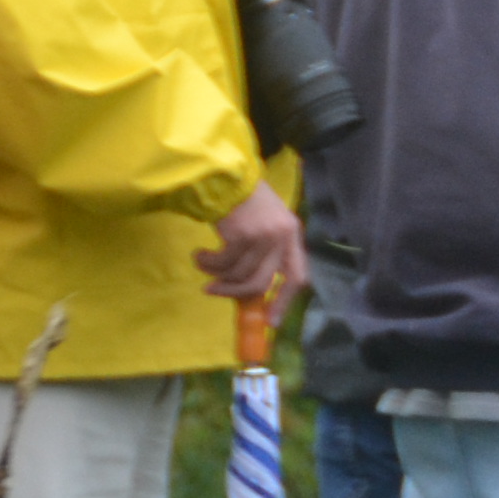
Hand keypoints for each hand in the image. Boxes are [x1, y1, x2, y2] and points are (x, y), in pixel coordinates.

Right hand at [198, 182, 303, 308]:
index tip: (270, 321)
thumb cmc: (247, 202)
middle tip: (214, 291)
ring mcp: (263, 236)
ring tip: (203, 264)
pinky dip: (208, 263)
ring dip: (216, 275)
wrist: (228, 176)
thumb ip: (267, 252)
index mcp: (292, 235)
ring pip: (239, 273)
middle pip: (262, 282)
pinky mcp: (242, 235)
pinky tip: (200, 255)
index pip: (298, 276)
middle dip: (235, 293)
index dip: (285, 300)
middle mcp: (282, 237)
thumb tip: (255, 291)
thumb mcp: (267, 225)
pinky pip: (223, 262)